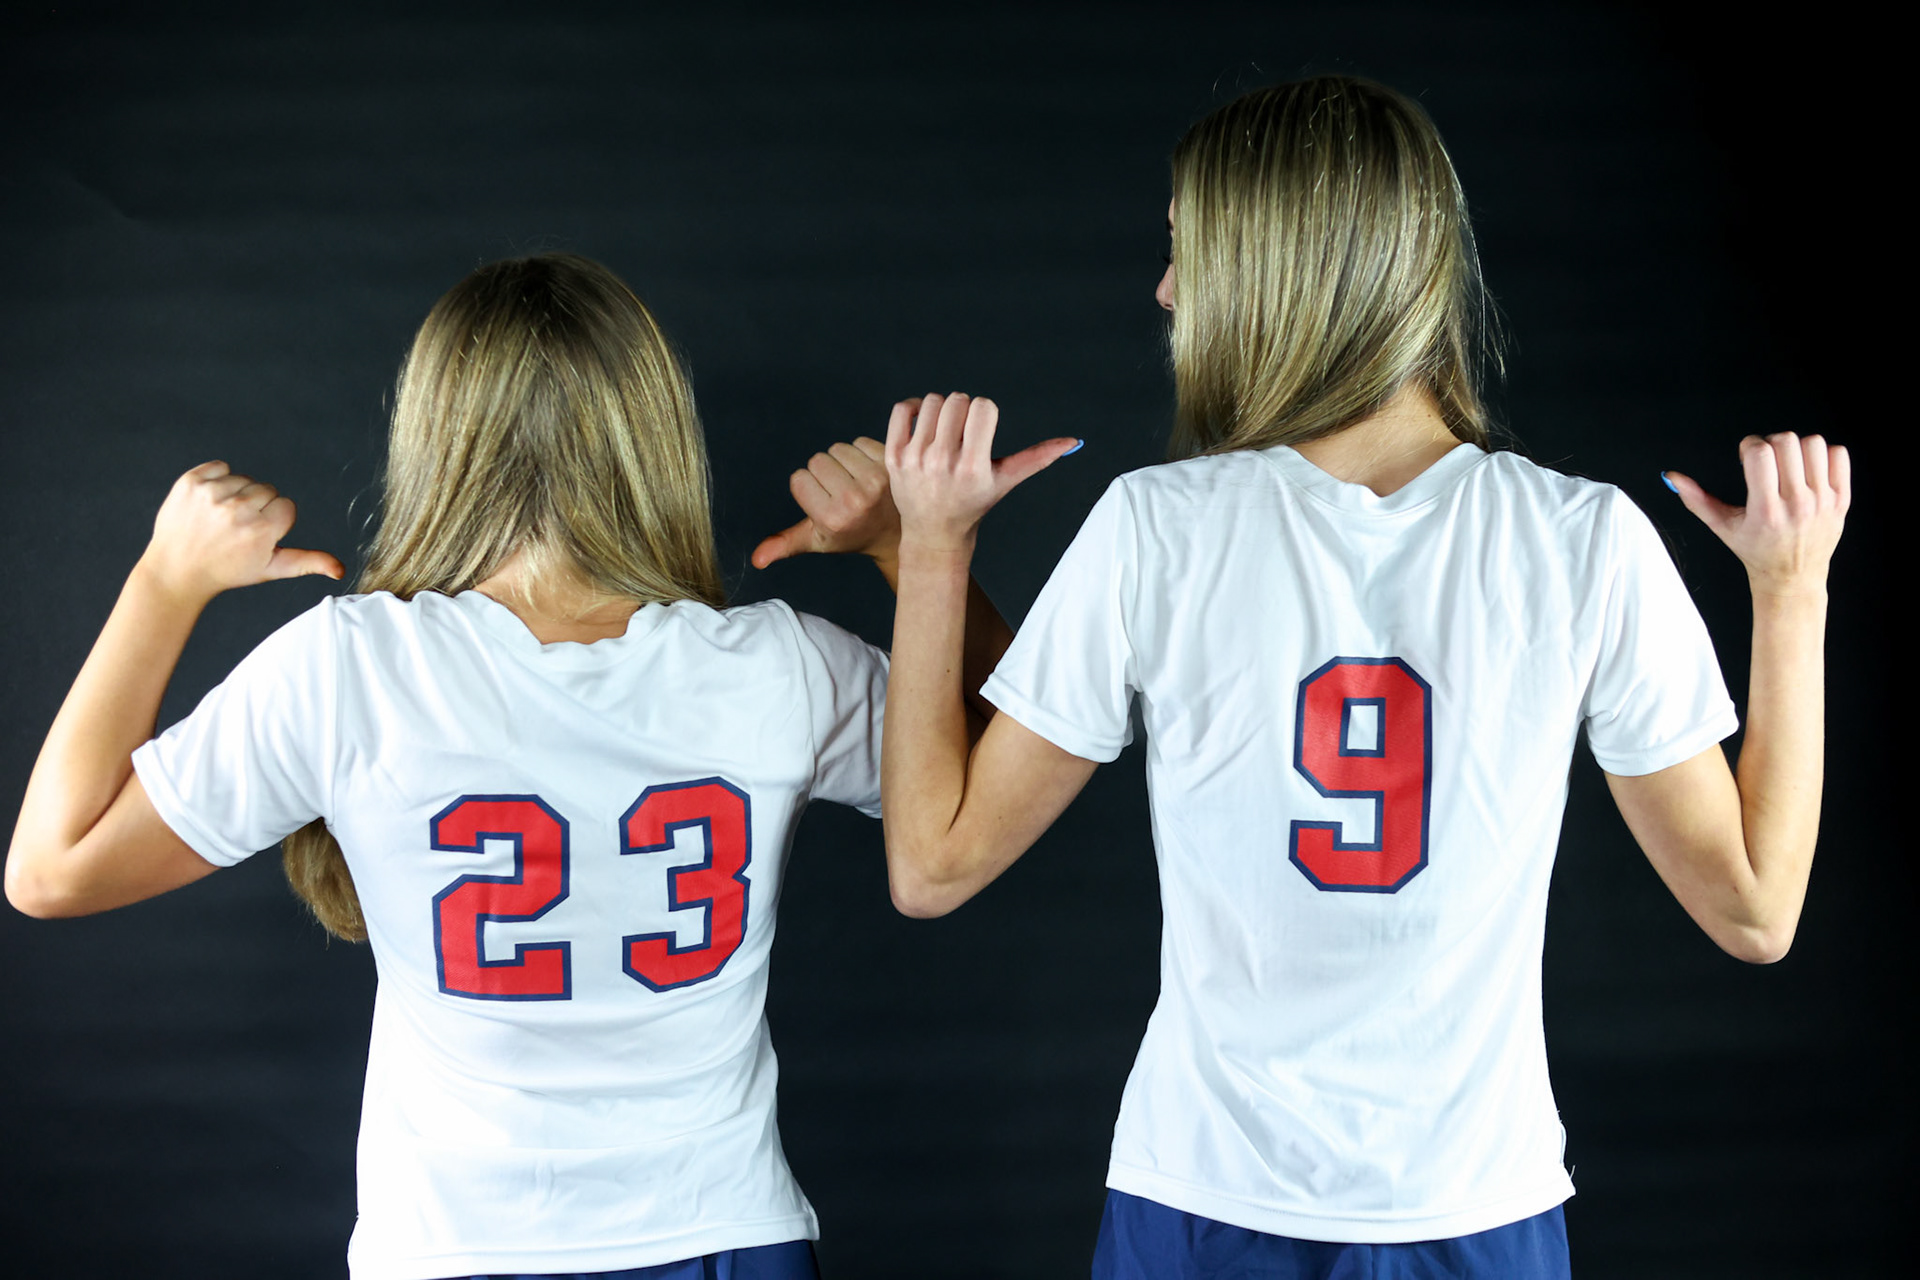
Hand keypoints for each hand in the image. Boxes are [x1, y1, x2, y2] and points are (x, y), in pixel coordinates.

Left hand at [135, 461, 344, 605]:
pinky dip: (217, 480)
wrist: (176, 570)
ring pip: (244, 478)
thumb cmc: (227, 571)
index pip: (286, 506)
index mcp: (262, 530)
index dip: (274, 521)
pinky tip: (209, 503)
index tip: (256, 535)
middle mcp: (238, 510)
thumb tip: (340, 569)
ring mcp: (212, 494)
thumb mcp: (270, 568)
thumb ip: (308, 562)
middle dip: (257, 506)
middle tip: (236, 529)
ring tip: (220, 519)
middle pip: (267, 490)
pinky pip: (219, 467)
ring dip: (236, 495)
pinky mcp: (191, 482)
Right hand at [752, 435, 901, 570]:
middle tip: (842, 491)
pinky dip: (861, 453)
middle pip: (817, 460)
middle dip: (824, 472)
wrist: (895, 532)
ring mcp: (875, 480)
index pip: (799, 478)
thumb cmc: (851, 534)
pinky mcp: (890, 464)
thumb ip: (785, 544)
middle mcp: (853, 499)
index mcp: (832, 517)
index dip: (808, 486)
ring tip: (856, 482)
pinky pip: (859, 442)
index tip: (824, 500)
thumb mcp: (817, 540)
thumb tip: (756, 560)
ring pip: (838, 449)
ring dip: (843, 461)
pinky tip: (870, 473)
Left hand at [885, 392, 1079, 553]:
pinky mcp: (893, 456)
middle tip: (963, 431)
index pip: (982, 407)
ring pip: (931, 401)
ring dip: (941, 409)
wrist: (934, 532)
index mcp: (973, 467)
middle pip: (957, 400)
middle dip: (964, 410)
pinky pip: (902, 409)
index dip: (985, 412)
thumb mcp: (1006, 481)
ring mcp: (915, 459)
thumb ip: (1038, 458)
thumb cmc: (973, 503)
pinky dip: (913, 409)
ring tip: (944, 430)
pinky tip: (923, 424)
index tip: (982, 429)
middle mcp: (942, 462)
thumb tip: (1073, 441)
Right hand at [1665, 433, 1849, 596]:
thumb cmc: (1756, 551)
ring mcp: (1824, 501)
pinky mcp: (1843, 499)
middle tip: (1767, 460)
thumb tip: (1672, 477)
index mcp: (1766, 511)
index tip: (1747, 457)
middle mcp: (1797, 504)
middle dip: (1771, 444)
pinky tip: (1809, 468)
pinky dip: (1824, 454)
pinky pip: (1839, 454)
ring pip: (1814, 444)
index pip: (1760, 454)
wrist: (1793, 576)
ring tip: (1789, 464)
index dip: (1749, 446)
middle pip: (1787, 442)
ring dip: (1797, 448)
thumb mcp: (1723, 527)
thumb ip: (1697, 500)